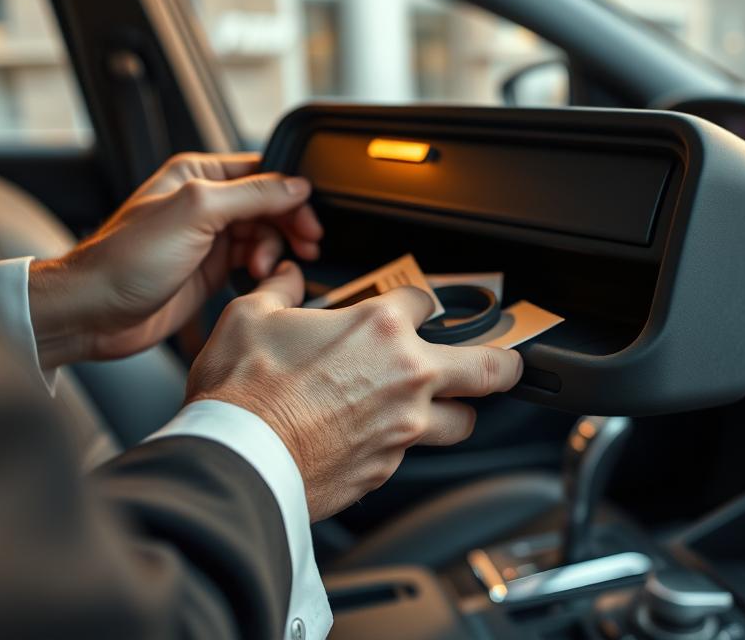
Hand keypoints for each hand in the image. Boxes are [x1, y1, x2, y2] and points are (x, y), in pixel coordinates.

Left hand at [28, 152, 322, 366]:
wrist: (93, 313)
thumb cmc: (126, 259)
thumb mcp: (195, 212)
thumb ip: (251, 195)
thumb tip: (296, 185)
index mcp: (197, 175)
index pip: (262, 173)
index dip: (291, 195)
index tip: (309, 220)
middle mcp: (204, 204)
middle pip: (269, 207)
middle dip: (289, 227)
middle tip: (307, 247)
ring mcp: (207, 240)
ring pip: (264, 237)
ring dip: (275, 253)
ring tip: (267, 271)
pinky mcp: (209, 273)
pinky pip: (252, 265)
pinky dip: (264, 272)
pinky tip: (262, 282)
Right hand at [187, 266, 524, 520]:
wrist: (238, 457)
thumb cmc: (244, 390)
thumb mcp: (250, 317)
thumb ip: (277, 291)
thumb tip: (283, 276)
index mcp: (380, 328)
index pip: (425, 302)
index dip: (416, 303)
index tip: (409, 310)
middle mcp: (407, 376)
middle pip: (490, 368)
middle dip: (504, 362)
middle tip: (506, 362)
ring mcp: (404, 428)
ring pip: (463, 422)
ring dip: (456, 412)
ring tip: (443, 408)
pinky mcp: (387, 469)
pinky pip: (412, 456)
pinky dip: (401, 447)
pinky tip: (376, 441)